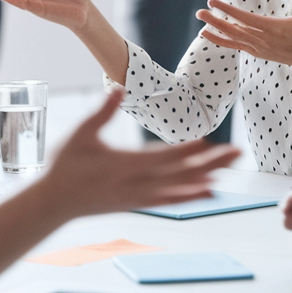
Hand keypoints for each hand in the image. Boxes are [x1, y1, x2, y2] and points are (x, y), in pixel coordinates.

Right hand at [40, 89, 240, 217]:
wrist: (54, 202)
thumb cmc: (65, 165)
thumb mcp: (80, 134)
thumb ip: (102, 112)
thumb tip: (119, 88)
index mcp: (122, 164)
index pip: (161, 157)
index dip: (185, 151)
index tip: (207, 141)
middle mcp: (135, 184)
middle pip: (180, 174)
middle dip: (211, 163)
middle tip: (237, 152)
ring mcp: (138, 196)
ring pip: (180, 188)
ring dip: (207, 178)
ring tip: (229, 169)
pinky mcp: (138, 203)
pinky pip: (170, 200)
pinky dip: (191, 196)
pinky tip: (209, 192)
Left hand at [197, 0, 291, 72]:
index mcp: (272, 29)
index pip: (244, 18)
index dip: (227, 10)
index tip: (213, 1)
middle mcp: (262, 40)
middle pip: (234, 30)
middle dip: (216, 20)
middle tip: (199, 12)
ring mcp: (258, 48)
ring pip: (233, 39)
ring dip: (216, 31)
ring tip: (200, 24)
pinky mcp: (258, 52)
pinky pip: (236, 46)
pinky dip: (222, 41)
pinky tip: (210, 35)